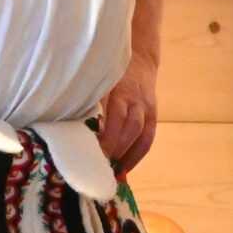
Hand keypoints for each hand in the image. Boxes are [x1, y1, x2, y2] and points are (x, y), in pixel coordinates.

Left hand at [98, 49, 158, 176]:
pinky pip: (148, 138)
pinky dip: (137, 155)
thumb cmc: (111, 75)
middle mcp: (135, 100)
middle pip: (130, 127)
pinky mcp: (153, 116)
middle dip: (117, 149)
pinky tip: (126, 168)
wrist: (140, 60)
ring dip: (129, 156)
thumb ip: (92, 103)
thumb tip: (79, 131)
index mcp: (119, 90)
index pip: (116, 116)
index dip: (108, 136)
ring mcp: (147, 108)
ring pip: (142, 135)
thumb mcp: (99, 83)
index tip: (96, 153)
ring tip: (115, 173)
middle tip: (103, 166)